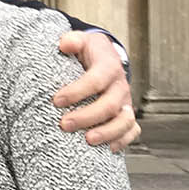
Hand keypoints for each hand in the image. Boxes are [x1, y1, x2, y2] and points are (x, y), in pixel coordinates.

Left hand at [53, 31, 139, 151]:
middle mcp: (120, 86)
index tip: (56, 101)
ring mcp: (126, 102)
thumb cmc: (88, 53)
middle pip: (110, 104)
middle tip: (64, 124)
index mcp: (109, 66)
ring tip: (88, 141)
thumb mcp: (81, 40)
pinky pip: (132, 131)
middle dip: (87, 116)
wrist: (105, 58)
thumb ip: (72, 40)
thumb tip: (64, 43)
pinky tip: (108, 149)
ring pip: (125, 121)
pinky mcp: (127, 115)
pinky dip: (123, 140)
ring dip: (107, 132)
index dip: (77, 91)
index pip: (96, 80)